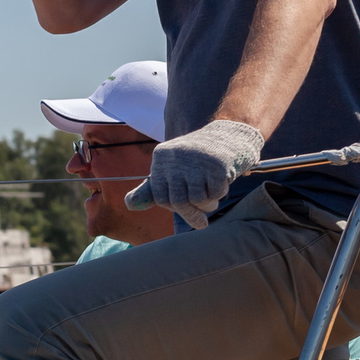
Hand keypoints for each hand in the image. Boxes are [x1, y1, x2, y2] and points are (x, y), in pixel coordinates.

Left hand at [127, 119, 263, 229]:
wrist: (229, 136)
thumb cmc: (196, 161)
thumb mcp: (171, 171)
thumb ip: (151, 190)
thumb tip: (129, 205)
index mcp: (161, 157)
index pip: (159, 197)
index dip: (173, 207)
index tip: (184, 206)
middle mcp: (176, 156)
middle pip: (178, 201)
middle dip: (191, 215)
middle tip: (201, 222)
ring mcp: (197, 159)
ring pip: (198, 200)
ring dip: (208, 206)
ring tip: (212, 196)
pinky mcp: (218, 165)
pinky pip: (216, 194)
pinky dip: (220, 194)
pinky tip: (222, 182)